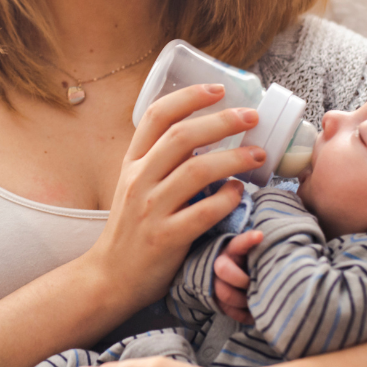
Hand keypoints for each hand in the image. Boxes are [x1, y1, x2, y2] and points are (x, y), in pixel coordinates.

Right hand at [82, 84, 264, 310]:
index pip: (157, 116)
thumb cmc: (131, 229)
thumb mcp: (134, 186)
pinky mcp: (166, 238)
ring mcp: (150, 209)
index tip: (219, 89)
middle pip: (182, 137)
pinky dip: (227, 199)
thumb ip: (160, 162)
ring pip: (196, 171)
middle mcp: (138, 180)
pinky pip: (204, 212)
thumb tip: (204, 135)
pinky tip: (239, 192)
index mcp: (132, 163)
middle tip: (251, 117)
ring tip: (257, 154)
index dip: (189, 97)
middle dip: (221, 121)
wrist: (109, 277)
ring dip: (233, 158)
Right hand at [213, 229, 262, 323]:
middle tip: (254, 284)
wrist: (234, 274)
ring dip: (243, 301)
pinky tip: (254, 315)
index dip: (248, 239)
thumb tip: (281, 249)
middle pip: (223, 269)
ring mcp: (216, 281)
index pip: (239, 242)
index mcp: (233, 249)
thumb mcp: (253, 253)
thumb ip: (262, 252)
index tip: (260, 236)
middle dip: (241, 279)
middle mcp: (220, 263)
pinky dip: (243, 315)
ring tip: (257, 302)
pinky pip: (227, 310)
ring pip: (224, 293)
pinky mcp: (216, 299)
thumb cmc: (250, 262)